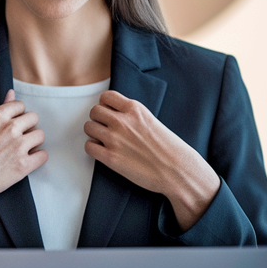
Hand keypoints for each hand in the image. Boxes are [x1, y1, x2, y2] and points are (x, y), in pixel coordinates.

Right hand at [0, 89, 46, 238]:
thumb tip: (11, 93)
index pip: (20, 106)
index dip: (17, 116)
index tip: (11, 126)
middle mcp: (10, 128)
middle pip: (33, 119)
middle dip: (27, 128)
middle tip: (16, 139)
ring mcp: (18, 146)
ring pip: (40, 136)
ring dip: (33, 142)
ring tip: (21, 151)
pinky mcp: (23, 165)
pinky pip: (43, 155)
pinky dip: (37, 158)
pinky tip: (26, 162)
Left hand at [84, 90, 219, 230]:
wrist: (178, 171)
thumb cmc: (170, 149)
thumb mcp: (152, 121)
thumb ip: (133, 116)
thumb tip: (116, 115)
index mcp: (135, 109)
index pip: (106, 96)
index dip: (106, 105)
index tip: (110, 112)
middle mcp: (122, 121)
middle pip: (94, 111)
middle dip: (98, 119)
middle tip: (105, 128)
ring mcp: (114, 139)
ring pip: (88, 127)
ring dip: (94, 133)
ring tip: (104, 140)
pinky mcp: (110, 157)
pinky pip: (88, 146)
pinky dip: (93, 148)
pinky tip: (103, 151)